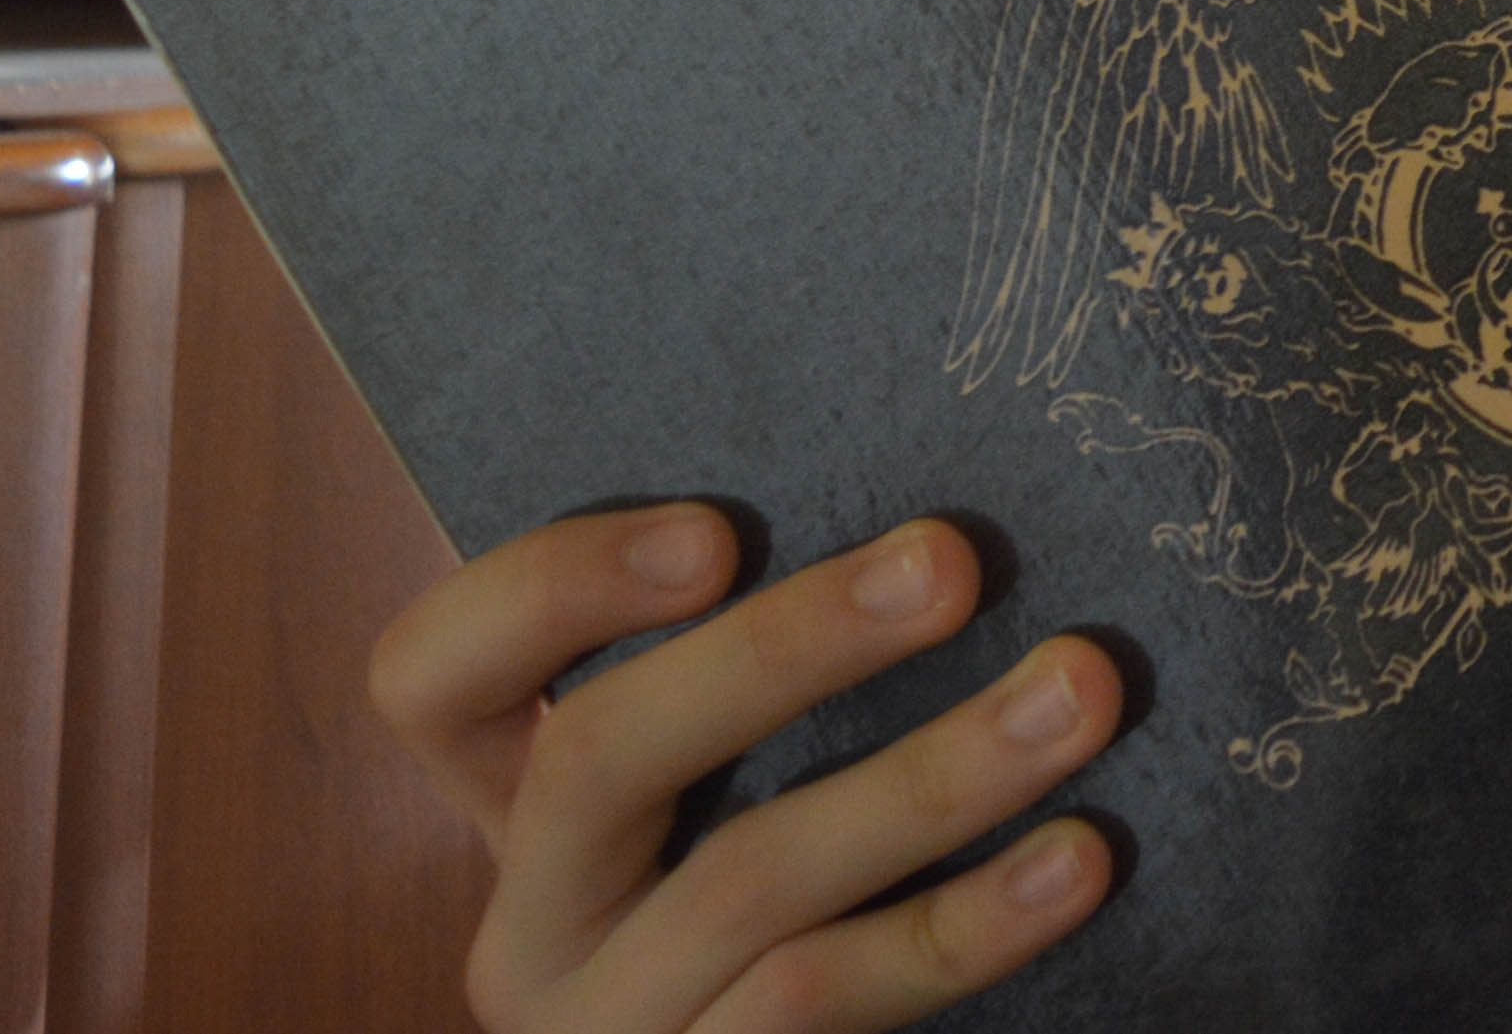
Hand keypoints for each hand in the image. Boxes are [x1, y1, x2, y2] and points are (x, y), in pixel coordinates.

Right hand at [368, 507, 1121, 1031]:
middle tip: (951, 560)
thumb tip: (926, 527)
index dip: (549, 589)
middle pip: (597, 758)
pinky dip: (965, 925)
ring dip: (930, 778)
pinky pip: (828, 1006)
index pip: (430, 679)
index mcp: (512, 814)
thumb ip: (760, 684)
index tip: (718, 530)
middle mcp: (534, 928)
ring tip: (1080, 693)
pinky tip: (1077, 860)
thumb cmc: (799, 897)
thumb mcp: (726, 795)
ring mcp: (613, 1028)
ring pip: (747, 886)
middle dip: (783, 647)